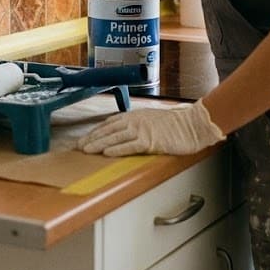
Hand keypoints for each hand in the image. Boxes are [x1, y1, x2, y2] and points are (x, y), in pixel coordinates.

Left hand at [78, 101, 224, 156]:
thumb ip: (137, 124)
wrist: (192, 125)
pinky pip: (129, 146)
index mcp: (134, 115)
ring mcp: (142, 130)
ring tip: (86, 150)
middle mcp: (135, 121)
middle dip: (91, 138)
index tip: (85, 138)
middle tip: (78, 146)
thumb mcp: (151, 119)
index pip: (109, 123)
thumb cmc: (175, 124)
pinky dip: (117, 149)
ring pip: (114, 137)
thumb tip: (125, 133)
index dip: (95, 131)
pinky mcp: (149, 141)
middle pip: (108, 130)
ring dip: (98, 144)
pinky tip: (106, 153)